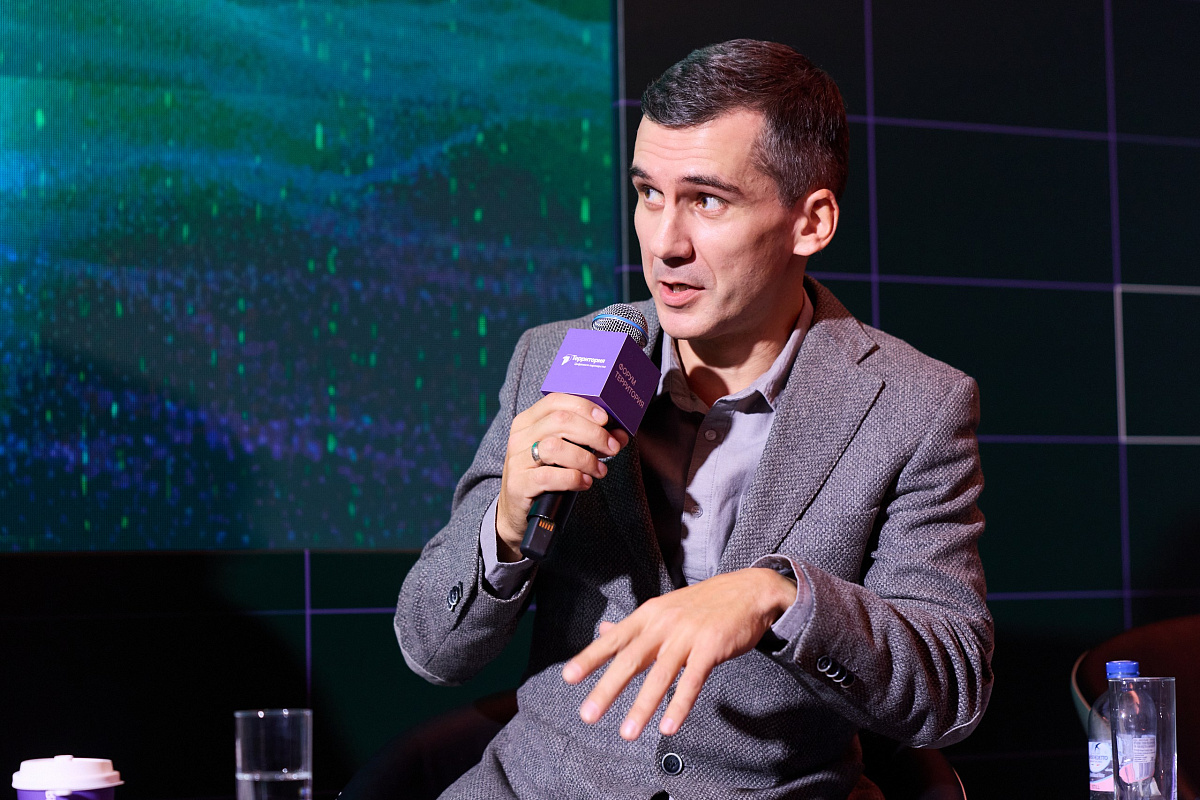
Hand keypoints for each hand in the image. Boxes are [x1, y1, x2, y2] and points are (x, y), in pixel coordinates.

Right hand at [496, 393, 629, 559]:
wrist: (517, 511)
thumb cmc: (545, 476)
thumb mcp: (564, 453)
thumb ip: (590, 440)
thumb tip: (620, 435)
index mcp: (528, 422)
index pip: (555, 401)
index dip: (584, 407)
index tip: (605, 420)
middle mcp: (520, 437)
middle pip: (560, 421)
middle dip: (593, 434)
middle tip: (611, 448)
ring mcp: (517, 460)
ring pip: (555, 447)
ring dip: (585, 458)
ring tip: (599, 470)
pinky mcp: (518, 484)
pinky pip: (549, 476)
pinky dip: (573, 478)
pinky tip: (584, 483)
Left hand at [561, 567, 797, 739]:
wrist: (748, 591)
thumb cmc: (704, 604)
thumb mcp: (664, 608)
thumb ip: (634, 625)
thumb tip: (603, 631)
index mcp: (649, 614)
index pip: (614, 638)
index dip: (590, 657)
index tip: (568, 677)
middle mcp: (664, 623)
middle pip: (630, 659)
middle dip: (607, 688)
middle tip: (588, 714)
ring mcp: (687, 635)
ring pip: (659, 675)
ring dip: (642, 706)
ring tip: (627, 732)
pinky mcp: (710, 647)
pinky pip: (692, 680)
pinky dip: (679, 705)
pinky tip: (668, 726)